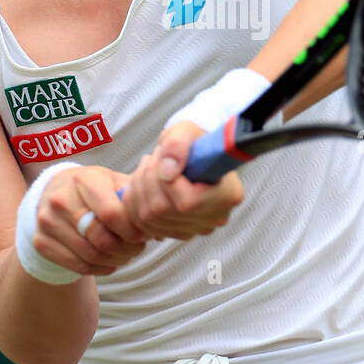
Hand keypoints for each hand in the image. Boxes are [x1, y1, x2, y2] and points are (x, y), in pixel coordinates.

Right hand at [34, 164, 151, 276]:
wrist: (53, 192)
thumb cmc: (92, 188)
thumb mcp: (112, 181)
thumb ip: (136, 196)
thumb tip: (162, 218)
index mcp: (83, 180)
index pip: (112, 213)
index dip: (133, 230)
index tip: (143, 234)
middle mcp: (60, 199)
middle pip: (102, 239)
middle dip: (127, 249)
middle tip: (138, 248)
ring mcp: (47, 222)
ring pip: (91, 256)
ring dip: (116, 260)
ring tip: (127, 254)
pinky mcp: (41, 243)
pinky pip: (78, 266)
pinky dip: (100, 269)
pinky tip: (110, 262)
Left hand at [121, 121, 244, 240]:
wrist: (195, 153)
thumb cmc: (194, 141)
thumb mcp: (187, 131)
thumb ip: (177, 145)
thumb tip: (166, 170)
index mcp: (228, 194)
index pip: (187, 202)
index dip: (167, 180)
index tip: (164, 159)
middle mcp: (216, 217)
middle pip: (164, 210)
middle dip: (148, 179)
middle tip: (152, 158)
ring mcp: (197, 228)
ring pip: (149, 218)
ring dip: (139, 188)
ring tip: (149, 167)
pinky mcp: (179, 232)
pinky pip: (144, 224)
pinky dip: (136, 202)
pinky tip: (144, 183)